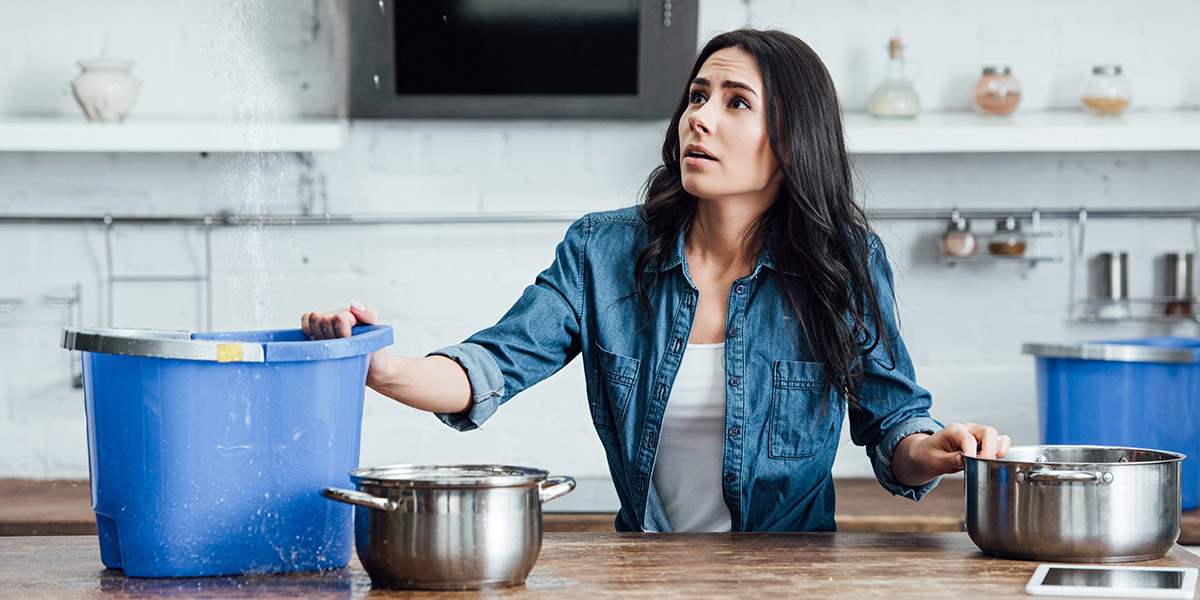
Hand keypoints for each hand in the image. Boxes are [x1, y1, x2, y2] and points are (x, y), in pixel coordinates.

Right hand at [301, 300, 389, 382]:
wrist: (370, 368)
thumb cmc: (374, 352)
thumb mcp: (378, 334)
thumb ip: (370, 315)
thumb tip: (352, 304)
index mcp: (352, 314)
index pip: (339, 318)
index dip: (342, 333)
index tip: (350, 343)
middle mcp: (338, 315)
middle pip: (322, 318)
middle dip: (331, 336)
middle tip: (341, 347)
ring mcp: (327, 322)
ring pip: (313, 319)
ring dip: (320, 336)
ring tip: (332, 347)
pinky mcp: (317, 330)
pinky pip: (306, 322)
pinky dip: (308, 332)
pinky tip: (319, 344)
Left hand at [892, 422, 1011, 485]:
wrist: (927, 454)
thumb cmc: (929, 455)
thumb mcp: (935, 460)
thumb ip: (951, 459)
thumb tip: (967, 460)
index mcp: (953, 430)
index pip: (968, 439)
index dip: (972, 453)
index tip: (970, 464)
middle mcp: (968, 429)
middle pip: (989, 432)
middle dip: (990, 450)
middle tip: (984, 464)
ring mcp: (977, 434)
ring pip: (998, 437)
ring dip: (996, 451)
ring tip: (985, 462)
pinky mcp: (984, 442)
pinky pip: (1000, 442)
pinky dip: (1002, 451)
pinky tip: (992, 460)